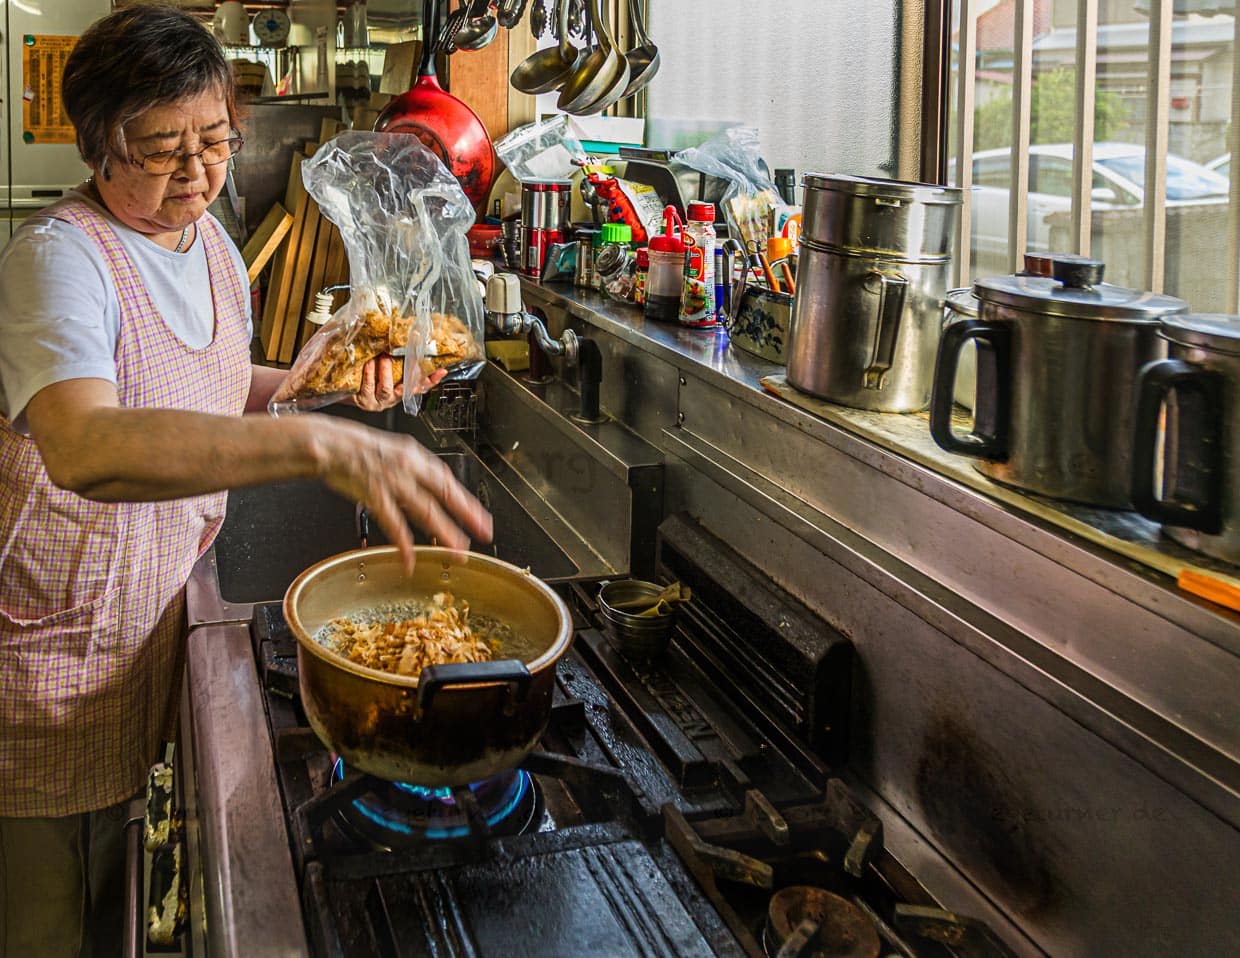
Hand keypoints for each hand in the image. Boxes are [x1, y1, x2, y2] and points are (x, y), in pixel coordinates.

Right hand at [313, 415, 492, 571]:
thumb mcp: (395, 453)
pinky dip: (403, 544)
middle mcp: (409, 468)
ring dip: (444, 532)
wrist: (331, 444)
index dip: (467, 502)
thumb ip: (414, 472)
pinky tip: (410, 560)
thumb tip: (434, 491)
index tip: (482, 520)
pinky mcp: (375, 495)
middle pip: (444, 495)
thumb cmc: (360, 450)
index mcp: (415, 457)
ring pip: (425, 510)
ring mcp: (393, 482)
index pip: (448, 482)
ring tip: (458, 551)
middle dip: (466, 516)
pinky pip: (393, 523)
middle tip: (483, 534)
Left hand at [352, 358, 449, 410]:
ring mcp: (378, 401)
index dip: (431, 380)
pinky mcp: (364, 401)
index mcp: (400, 391)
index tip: (441, 371)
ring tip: (384, 356)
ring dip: (385, 371)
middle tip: (408, 356)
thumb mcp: (383, 367)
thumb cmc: (364, 374)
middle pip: (406, 389)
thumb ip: (395, 359)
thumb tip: (408, 337)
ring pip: (386, 389)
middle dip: (408, 372)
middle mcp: (391, 398)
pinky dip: (369, 374)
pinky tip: (368, 363)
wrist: (343, 388)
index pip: (420, 387)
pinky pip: (368, 387)